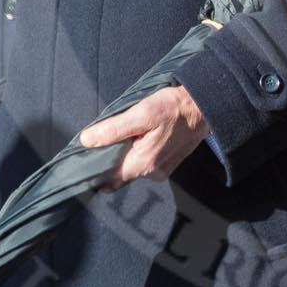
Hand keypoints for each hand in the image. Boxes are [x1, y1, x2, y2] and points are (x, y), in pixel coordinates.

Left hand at [78, 84, 210, 189]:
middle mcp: (151, 173)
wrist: (203, 108)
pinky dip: (135, 154)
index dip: (94, 169)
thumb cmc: (174, 108)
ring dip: (122, 156)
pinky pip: (142, 165)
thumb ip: (113, 129)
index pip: (108, 178)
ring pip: (130, 169)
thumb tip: (87, 140)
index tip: (84, 158)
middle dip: (107, 162)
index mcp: (143, 163)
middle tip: (101, 141)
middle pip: (118, 175)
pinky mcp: (166, 166)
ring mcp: (160, 171)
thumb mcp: (141, 113)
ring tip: (123, 135)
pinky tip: (138, 138)